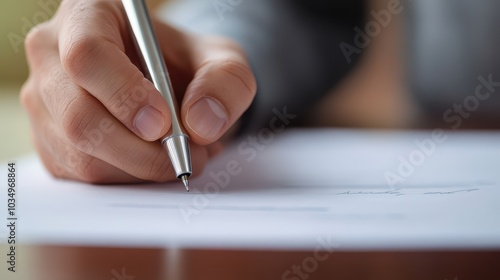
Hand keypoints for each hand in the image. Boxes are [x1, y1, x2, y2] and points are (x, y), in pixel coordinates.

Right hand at [20, 0, 255, 182]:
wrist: (170, 85)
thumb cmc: (187, 64)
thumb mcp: (221, 60)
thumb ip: (225, 82)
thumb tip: (201, 124)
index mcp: (88, 14)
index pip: (88, 55)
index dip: (124, 94)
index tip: (163, 123)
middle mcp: (53, 55)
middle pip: (78, 115)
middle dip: (139, 150)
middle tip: (186, 155)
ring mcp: (44, 100)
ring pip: (80, 153)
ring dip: (138, 168)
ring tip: (177, 153)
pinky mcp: (50, 139)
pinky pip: (81, 175)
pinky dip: (126, 178)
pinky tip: (150, 161)